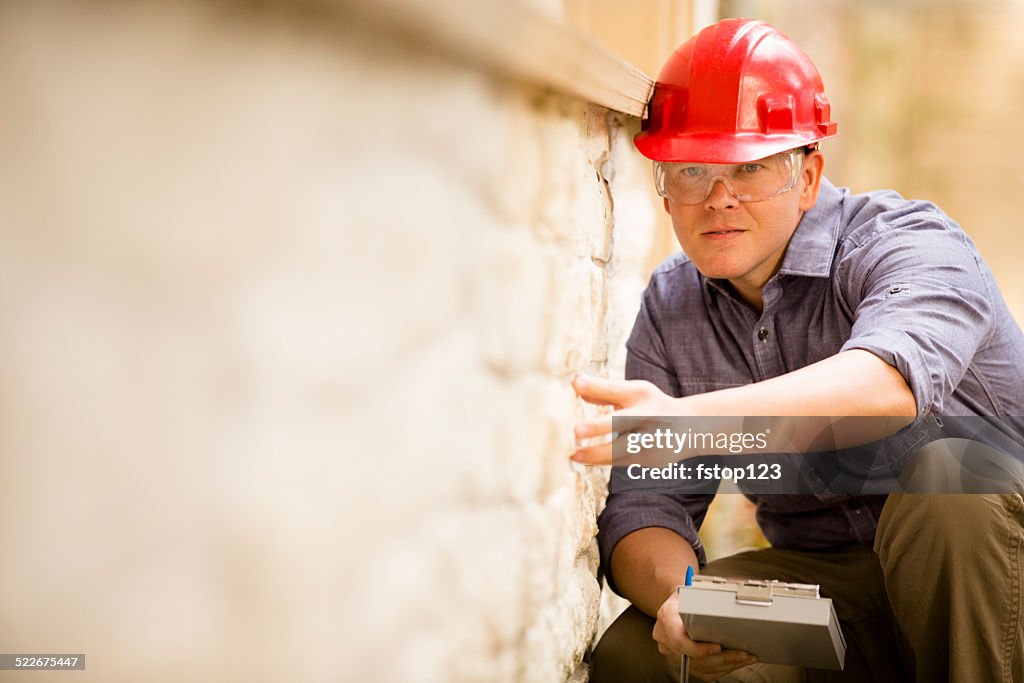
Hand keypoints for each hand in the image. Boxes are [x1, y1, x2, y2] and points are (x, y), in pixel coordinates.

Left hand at [571, 375, 687, 464]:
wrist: (689, 429)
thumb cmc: (651, 407)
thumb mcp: (633, 393)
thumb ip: (604, 391)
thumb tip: (575, 383)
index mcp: (642, 395)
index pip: (616, 390)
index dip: (596, 387)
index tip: (575, 384)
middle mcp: (648, 416)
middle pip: (623, 421)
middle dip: (599, 426)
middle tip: (576, 431)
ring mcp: (651, 441)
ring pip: (620, 451)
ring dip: (595, 454)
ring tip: (573, 455)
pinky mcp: (650, 461)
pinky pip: (620, 463)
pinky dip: (601, 462)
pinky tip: (585, 460)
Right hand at [653, 592, 755, 681]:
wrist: (675, 603)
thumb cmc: (687, 595)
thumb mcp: (693, 589)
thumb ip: (704, 599)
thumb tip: (728, 609)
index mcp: (667, 616)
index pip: (678, 639)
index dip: (698, 649)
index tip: (718, 647)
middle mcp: (665, 636)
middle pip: (693, 658)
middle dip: (723, 658)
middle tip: (744, 653)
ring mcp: (671, 651)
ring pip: (700, 667)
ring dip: (726, 664)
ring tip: (746, 657)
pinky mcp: (680, 660)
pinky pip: (702, 671)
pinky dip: (721, 668)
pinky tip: (736, 662)